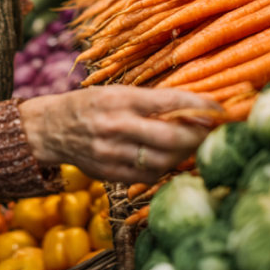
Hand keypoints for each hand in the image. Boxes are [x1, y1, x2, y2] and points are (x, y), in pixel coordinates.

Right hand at [18, 85, 219, 184]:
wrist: (50, 129)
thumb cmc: (89, 105)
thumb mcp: (115, 93)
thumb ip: (149, 102)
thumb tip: (193, 109)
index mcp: (118, 98)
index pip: (168, 100)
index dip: (198, 104)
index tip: (219, 108)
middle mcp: (115, 125)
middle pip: (171, 135)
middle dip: (199, 136)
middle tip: (215, 133)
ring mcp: (112, 153)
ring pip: (163, 160)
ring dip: (185, 155)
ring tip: (195, 146)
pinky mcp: (110, 174)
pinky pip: (148, 176)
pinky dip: (165, 169)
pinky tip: (171, 159)